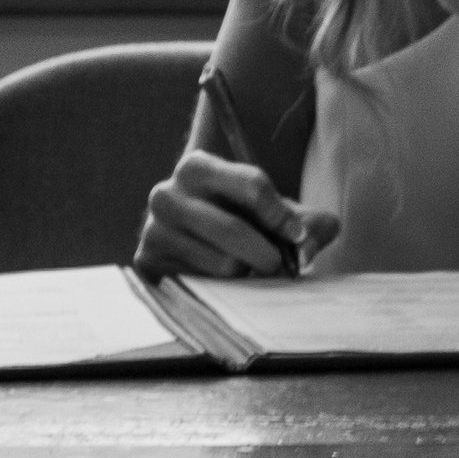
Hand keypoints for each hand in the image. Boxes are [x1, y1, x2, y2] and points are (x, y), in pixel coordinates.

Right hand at [136, 150, 335, 280]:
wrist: (194, 240)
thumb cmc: (245, 220)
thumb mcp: (278, 213)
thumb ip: (310, 224)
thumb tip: (306, 252)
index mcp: (198, 166)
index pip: (252, 185)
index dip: (282, 215)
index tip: (296, 235)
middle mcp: (166, 194)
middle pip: (235, 230)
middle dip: (267, 253)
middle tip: (277, 265)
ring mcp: (153, 230)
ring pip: (223, 265)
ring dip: (246, 274)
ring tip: (244, 268)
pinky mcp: (148, 264)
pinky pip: (204, 287)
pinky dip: (225, 290)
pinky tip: (222, 280)